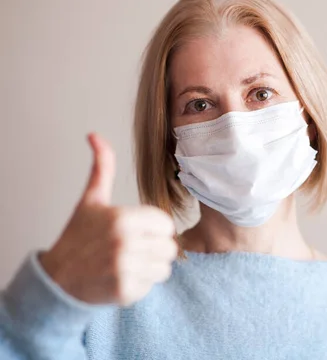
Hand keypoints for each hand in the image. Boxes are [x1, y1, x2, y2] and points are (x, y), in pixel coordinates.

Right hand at [39, 133, 177, 305]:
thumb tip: (95, 135)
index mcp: (123, 218)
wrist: (57, 277)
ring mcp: (125, 268)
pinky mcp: (125, 291)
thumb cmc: (78, 236)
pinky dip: (140, 283)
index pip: (167, 225)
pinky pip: (152, 285)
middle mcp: (125, 243)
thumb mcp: (91, 200)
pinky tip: (120, 277)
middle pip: (169, 247)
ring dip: (150, 267)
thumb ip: (102, 167)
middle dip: (154, 248)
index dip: (154, 229)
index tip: (136, 231)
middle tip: (131, 248)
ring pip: (165, 268)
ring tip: (127, 263)